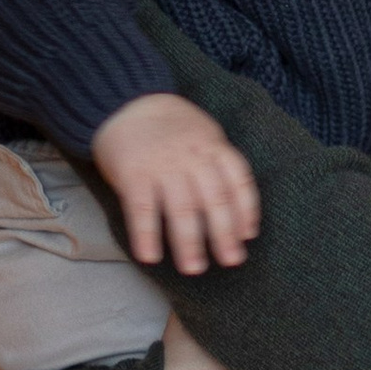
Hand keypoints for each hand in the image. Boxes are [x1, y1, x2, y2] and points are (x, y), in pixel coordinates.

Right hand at [91, 92, 261, 272]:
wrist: (122, 101)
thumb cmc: (167, 126)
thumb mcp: (201, 133)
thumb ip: (217, 163)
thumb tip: (238, 211)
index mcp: (211, 146)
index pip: (237, 180)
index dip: (245, 209)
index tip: (247, 236)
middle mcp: (191, 157)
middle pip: (214, 199)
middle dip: (224, 233)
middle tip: (231, 261)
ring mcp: (162, 166)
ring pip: (182, 208)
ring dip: (189, 242)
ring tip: (193, 268)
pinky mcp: (133, 174)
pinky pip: (142, 209)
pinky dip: (146, 235)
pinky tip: (150, 257)